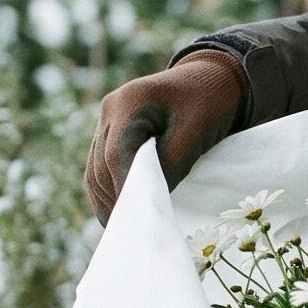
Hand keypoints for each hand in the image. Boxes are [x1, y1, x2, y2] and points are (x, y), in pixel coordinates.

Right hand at [85, 52, 246, 220]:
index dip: (124, 189)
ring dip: (105, 195)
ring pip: (95, 165)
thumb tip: (148, 200)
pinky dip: (107, 185)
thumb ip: (170, 163)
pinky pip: (101, 161)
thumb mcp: (195, 133)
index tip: (134, 219)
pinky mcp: (111, 127)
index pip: (117, 156)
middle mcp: (110, 108)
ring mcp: (107, 117)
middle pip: (101, 164)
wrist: (212, 78)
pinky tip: (117, 206)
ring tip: (121, 224)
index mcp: (129, 102)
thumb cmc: (210, 103)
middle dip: (113, 198)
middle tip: (127, 229)